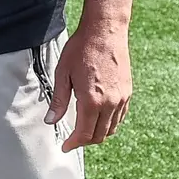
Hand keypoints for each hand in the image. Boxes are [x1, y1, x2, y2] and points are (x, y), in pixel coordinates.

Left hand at [46, 20, 132, 150]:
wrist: (105, 32)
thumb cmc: (81, 50)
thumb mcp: (62, 74)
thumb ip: (58, 101)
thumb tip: (51, 121)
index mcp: (92, 101)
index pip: (84, 133)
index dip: (73, 143)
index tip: (65, 146)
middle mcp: (110, 103)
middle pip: (99, 135)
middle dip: (85, 141)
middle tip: (72, 140)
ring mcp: (122, 98)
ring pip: (112, 128)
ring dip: (98, 134)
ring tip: (84, 131)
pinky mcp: (128, 92)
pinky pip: (120, 116)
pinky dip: (110, 123)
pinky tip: (99, 118)